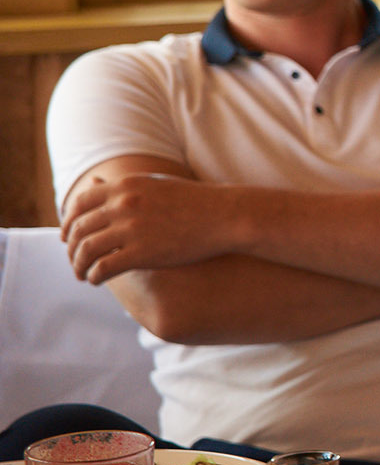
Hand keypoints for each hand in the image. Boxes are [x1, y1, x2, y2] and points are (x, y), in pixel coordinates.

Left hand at [61, 173, 235, 282]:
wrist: (226, 216)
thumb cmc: (196, 202)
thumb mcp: (155, 184)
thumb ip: (124, 187)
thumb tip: (96, 185)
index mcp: (125, 186)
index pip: (80, 204)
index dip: (69, 222)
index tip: (69, 237)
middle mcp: (123, 204)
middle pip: (80, 229)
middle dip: (72, 248)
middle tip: (74, 260)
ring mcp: (132, 229)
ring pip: (87, 250)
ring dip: (79, 265)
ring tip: (83, 274)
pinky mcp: (141, 253)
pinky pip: (103, 267)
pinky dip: (94, 276)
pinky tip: (97, 281)